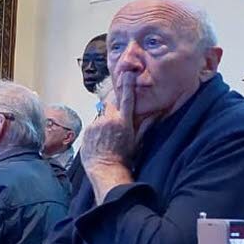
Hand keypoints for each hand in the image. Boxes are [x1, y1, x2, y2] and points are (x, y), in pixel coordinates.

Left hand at [80, 71, 140, 201]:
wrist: (104, 170)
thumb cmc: (124, 158)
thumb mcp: (138, 141)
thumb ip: (145, 125)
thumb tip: (156, 114)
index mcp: (123, 122)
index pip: (126, 98)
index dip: (127, 85)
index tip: (127, 73)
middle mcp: (108, 120)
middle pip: (111, 102)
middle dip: (115, 103)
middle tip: (118, 112)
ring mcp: (96, 124)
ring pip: (102, 115)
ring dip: (107, 120)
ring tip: (110, 135)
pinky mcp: (87, 130)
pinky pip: (94, 125)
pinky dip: (98, 129)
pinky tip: (101, 140)